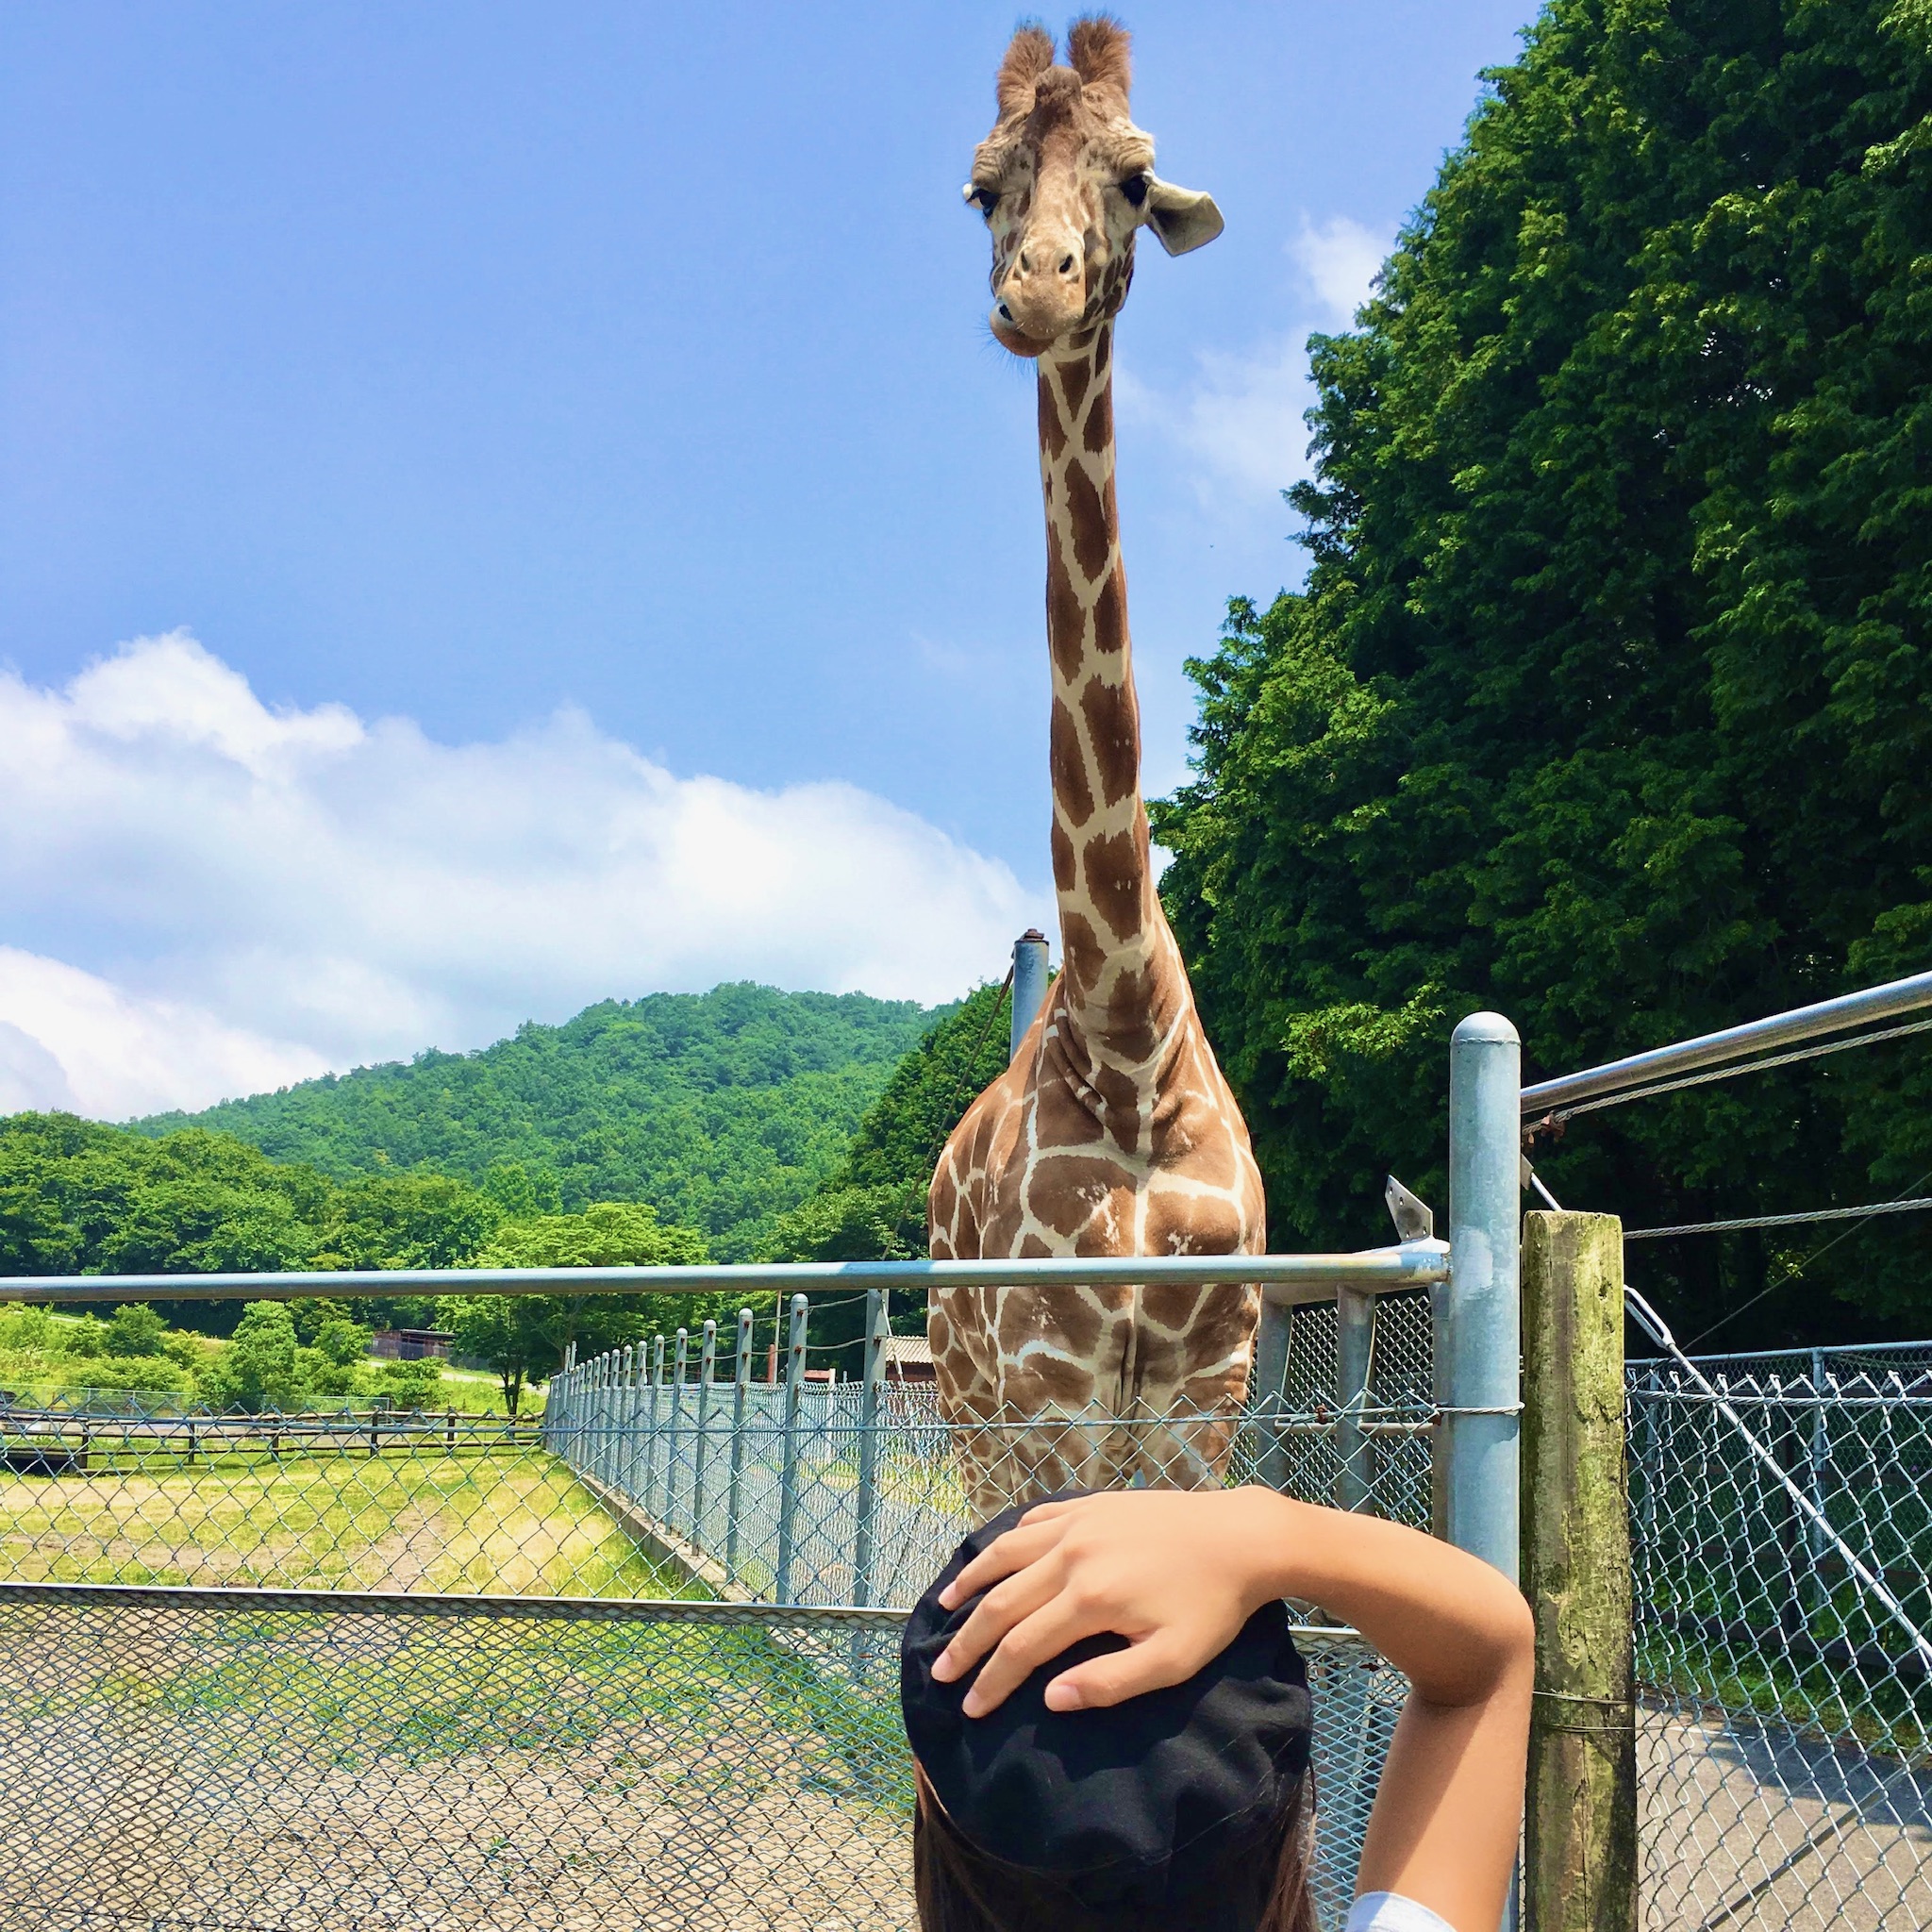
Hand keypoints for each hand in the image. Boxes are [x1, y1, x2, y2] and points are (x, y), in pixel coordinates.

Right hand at [928, 1487, 1289, 1717]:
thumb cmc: (1211, 1606)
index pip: (1022, 1646)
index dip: (992, 1680)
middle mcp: (1072, 1554)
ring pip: (1007, 1553)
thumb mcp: (1172, 1660)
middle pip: (1002, 1602)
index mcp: (1090, 1598)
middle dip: (967, 1642)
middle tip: (942, 1672)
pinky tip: (995, 1557)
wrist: (1240, 1536)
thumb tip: (1050, 1698)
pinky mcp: (1090, 1504)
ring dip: (971, 1582)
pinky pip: (1034, 1520)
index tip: (969, 1709)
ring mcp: (1079, 1522)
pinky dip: (1006, 1542)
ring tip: (944, 1606)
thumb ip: (1110, 1682)